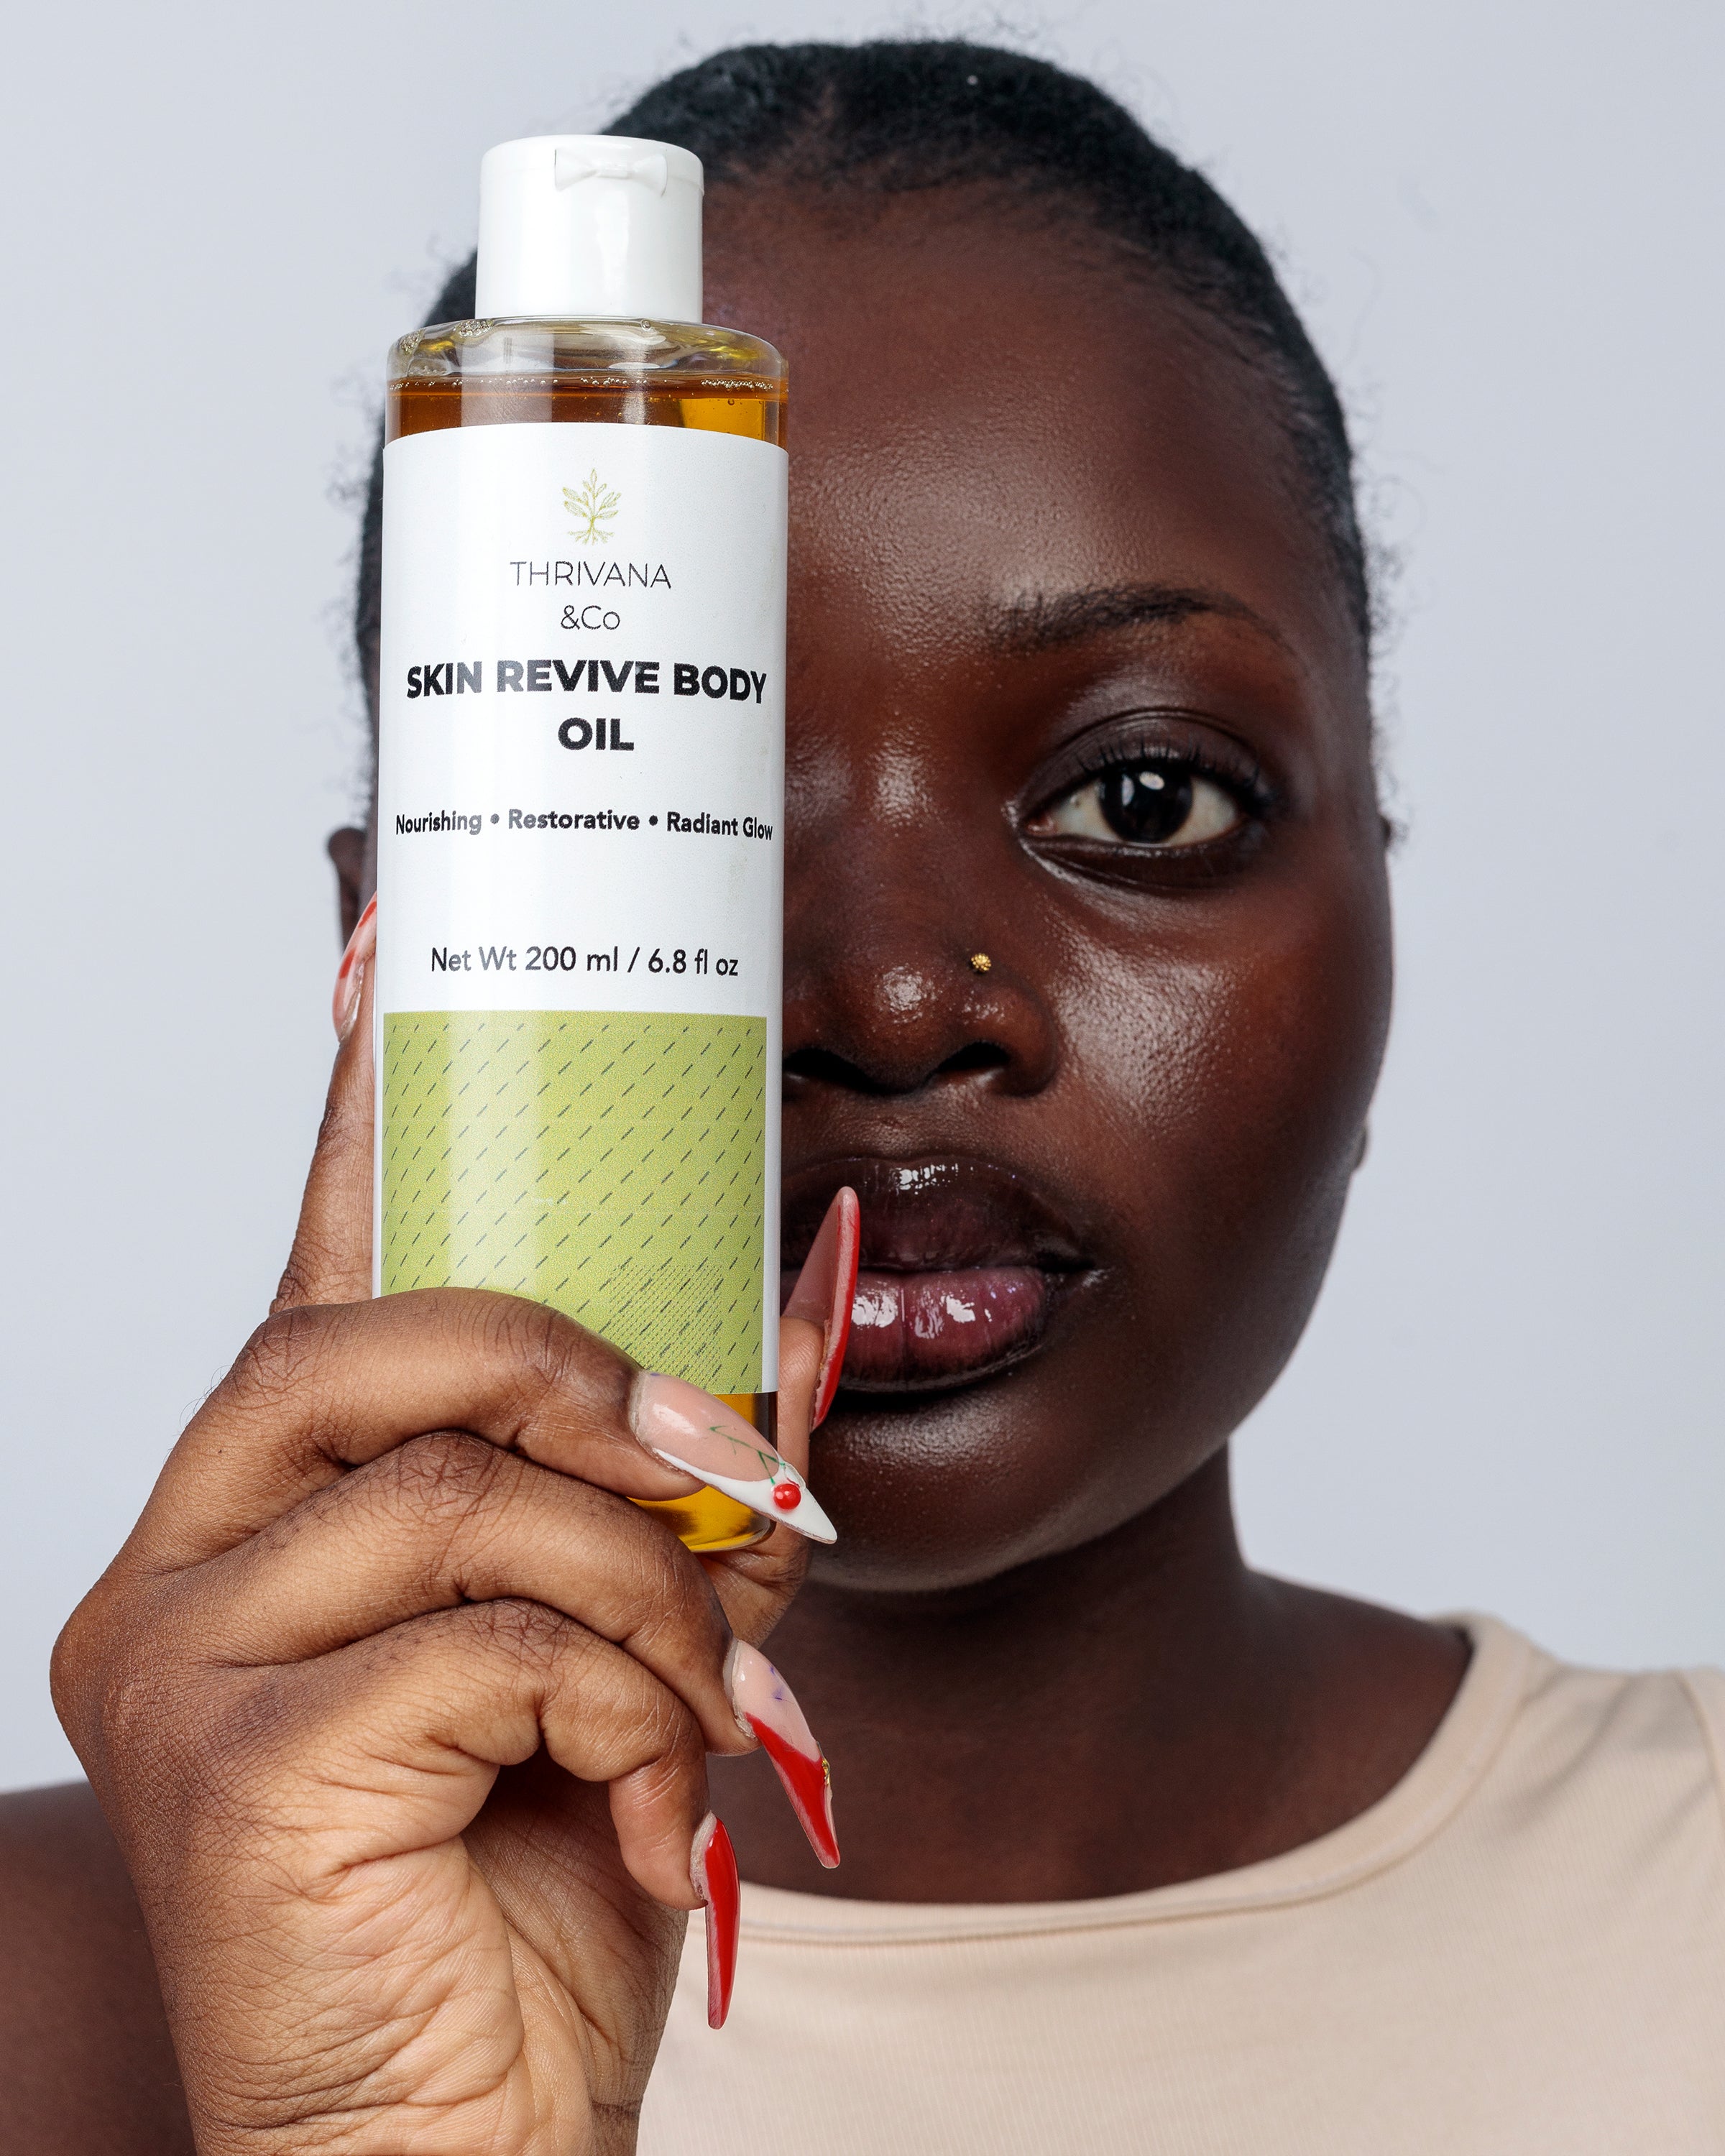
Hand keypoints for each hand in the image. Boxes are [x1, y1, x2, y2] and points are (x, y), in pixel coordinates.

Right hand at [53, 909, 856, 2155]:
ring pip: (454, 1488)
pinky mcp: (222, 1763)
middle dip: (584, 1380)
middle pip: (372, 1342)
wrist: (466, 2155)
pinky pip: (480, 1634)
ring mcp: (180, 1658)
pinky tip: (642, 1808)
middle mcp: (186, 1562)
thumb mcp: (645, 1643)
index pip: (316, 1269)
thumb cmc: (536, 1894)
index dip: (361, 1110)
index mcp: (275, 1520)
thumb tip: (817, 1263)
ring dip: (636, 1593)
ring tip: (705, 1713)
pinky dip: (618, 1705)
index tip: (393, 955)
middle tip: (726, 1472)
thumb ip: (700, 1472)